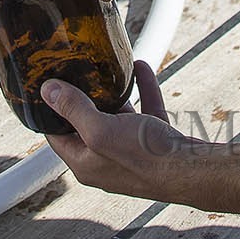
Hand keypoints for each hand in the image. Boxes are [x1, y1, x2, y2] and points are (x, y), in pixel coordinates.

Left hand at [40, 60, 198, 201]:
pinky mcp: (152, 143)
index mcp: (86, 164)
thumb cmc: (147, 158)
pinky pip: (143, 112)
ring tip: (108, 69)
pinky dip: (142, 90)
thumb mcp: (101, 130)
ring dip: (114, 93)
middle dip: (83, 98)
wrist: (191, 169)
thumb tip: (48, 91)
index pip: (57, 136)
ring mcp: (129, 153)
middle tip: (78, 72)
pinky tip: (141, 69)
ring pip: (116, 118)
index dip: (51, 111)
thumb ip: (74, 110)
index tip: (49, 86)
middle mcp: (105, 161)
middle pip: (86, 126)